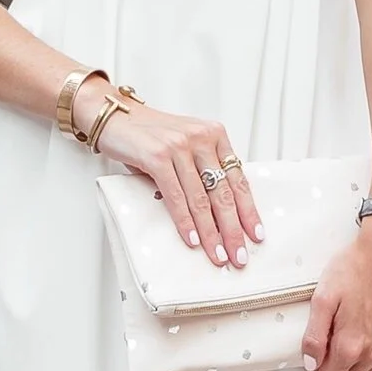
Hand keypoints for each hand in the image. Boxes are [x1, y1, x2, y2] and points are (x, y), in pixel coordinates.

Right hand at [97, 100, 262, 267]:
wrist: (116, 116)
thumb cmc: (149, 135)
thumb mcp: (185, 146)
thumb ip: (202, 170)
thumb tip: (218, 213)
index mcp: (215, 135)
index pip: (238, 180)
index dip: (248, 211)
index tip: (255, 234)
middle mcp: (201, 138)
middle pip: (223, 193)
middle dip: (233, 230)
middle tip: (239, 255)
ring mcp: (180, 146)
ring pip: (201, 199)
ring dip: (211, 232)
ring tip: (217, 254)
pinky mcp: (157, 156)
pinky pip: (176, 196)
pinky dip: (185, 221)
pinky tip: (192, 238)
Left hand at [302, 217, 371, 370]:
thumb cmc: (358, 267)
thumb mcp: (323, 297)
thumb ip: (313, 336)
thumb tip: (310, 363)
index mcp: (350, 345)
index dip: (319, 365)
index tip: (320, 348)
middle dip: (338, 362)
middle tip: (336, 334)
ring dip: (359, 362)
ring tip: (356, 332)